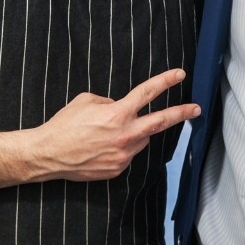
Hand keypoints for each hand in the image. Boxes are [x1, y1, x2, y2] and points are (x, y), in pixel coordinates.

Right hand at [35, 68, 198, 181]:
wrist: (48, 154)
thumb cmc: (64, 125)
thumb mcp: (86, 101)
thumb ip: (110, 102)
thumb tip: (120, 108)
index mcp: (117, 114)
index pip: (147, 93)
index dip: (165, 81)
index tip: (180, 75)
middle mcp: (125, 135)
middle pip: (161, 122)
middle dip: (181, 113)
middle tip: (195, 109)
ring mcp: (123, 155)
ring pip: (140, 139)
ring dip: (135, 133)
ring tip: (109, 133)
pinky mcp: (117, 169)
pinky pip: (127, 154)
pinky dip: (121, 147)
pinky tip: (102, 147)